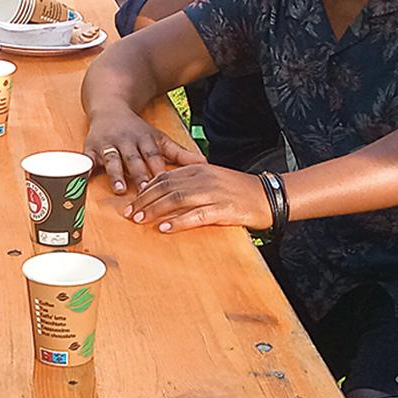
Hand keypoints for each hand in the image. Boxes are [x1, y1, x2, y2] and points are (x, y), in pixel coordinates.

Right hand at [84, 108, 196, 193]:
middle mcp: (127, 142)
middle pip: (134, 160)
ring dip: (115, 173)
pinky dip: (85, 168)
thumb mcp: (159, 138)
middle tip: (145, 192)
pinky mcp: (91, 148)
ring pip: (112, 159)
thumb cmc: (136, 129)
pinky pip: (87, 159)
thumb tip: (206, 164)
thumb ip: (180, 154)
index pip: (154, 158)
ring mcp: (108, 145)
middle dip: (139, 175)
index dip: (159, 171)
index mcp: (145, 141)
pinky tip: (82, 178)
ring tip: (119, 188)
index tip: (167, 187)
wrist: (109, 105)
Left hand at [124, 158, 271, 232]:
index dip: (145, 189)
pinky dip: (178, 222)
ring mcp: (213, 193)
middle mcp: (203, 178)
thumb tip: (165, 191)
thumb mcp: (212, 178)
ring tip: (140, 220)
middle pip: (166, 187)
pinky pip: (196, 215)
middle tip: (129, 213)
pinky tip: (165, 228)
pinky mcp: (223, 209)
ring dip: (155, 210)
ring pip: (176, 199)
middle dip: (144, 200)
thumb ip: (190, 182)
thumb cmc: (239, 189)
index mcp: (199, 169)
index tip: (132, 200)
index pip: (165, 176)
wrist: (269, 195)